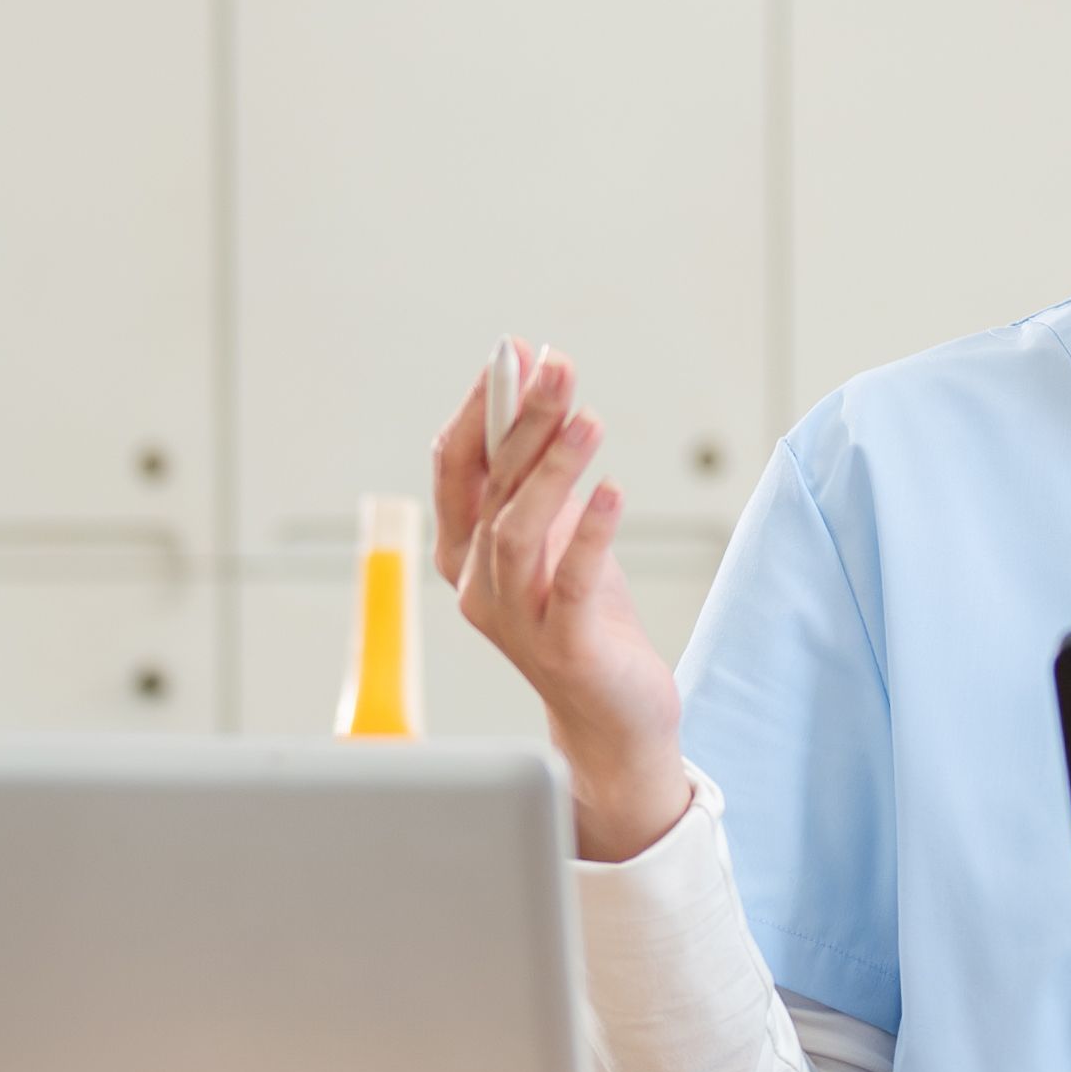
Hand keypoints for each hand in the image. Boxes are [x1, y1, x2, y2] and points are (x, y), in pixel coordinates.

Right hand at [427, 342, 688, 860]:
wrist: (614, 718)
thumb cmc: (585, 620)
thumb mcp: (558, 535)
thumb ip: (541, 471)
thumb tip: (539, 382)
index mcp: (466, 553)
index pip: (456, 466)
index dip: (481, 408)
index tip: (514, 353)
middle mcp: (478, 586)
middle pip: (490, 489)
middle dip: (522, 421)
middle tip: (557, 369)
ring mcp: (517, 620)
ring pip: (516, 533)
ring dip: (551, 470)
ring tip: (588, 420)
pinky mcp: (566, 648)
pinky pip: (571, 583)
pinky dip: (588, 534)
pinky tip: (612, 492)